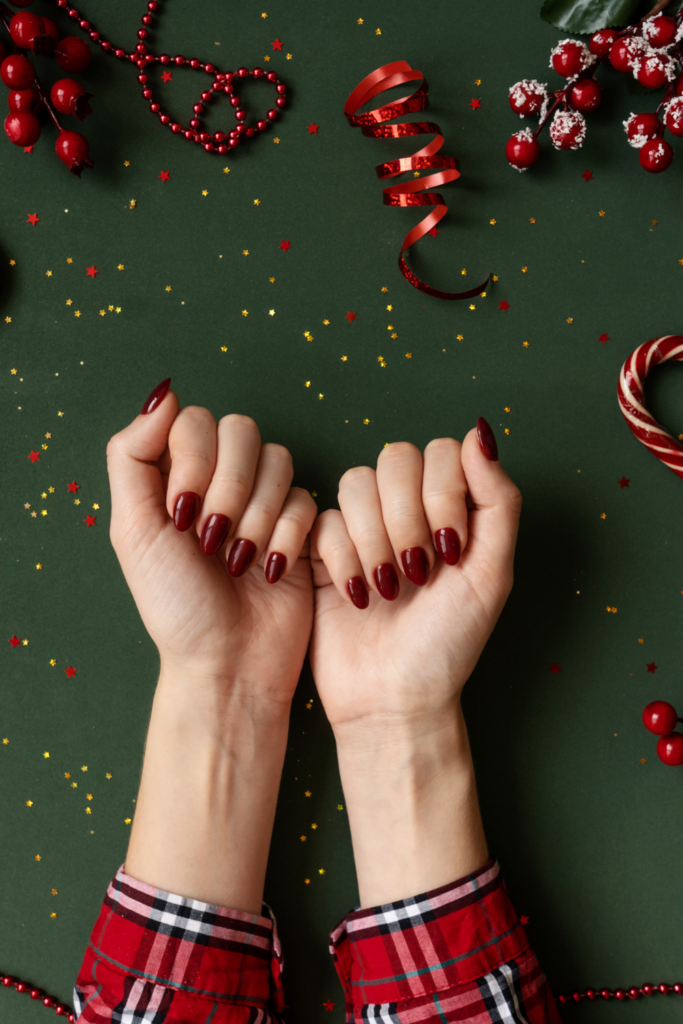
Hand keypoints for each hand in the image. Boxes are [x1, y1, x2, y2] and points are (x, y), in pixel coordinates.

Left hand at [106, 379, 316, 717]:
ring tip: (239, 561)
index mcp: (176, 476)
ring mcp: (264, 501)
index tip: (182, 512)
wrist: (228, 662)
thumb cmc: (175, 605)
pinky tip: (271, 570)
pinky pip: (307, 498)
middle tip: (212, 539)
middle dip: (229, 487)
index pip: (194, 420)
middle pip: (241, 431)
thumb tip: (163, 392)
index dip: (195, 459)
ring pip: (279, 460)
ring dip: (257, 515)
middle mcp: (221, 480)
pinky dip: (286, 536)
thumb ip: (133, 456)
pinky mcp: (301, 527)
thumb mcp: (133, 530)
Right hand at [309, 420, 521, 736]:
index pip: (442, 452)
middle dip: (406, 519)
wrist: (393, 698)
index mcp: (453, 508)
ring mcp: (364, 526)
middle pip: (395, 459)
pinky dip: (343, 558)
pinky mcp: (323, 549)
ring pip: (355, 483)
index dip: (442, 494)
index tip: (451, 551)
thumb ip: (497, 500)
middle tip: (417, 573)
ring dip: (374, 540)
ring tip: (387, 590)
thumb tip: (481, 430)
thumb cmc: (448, 644)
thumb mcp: (491, 575)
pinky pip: (322, 519)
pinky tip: (355, 597)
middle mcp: (408, 509)